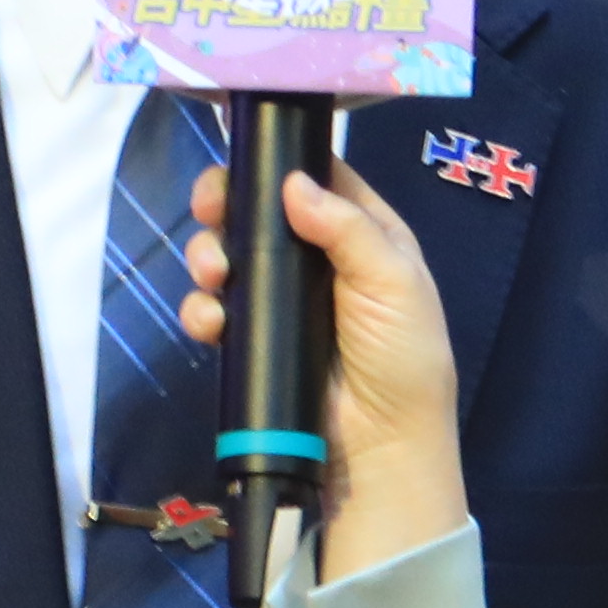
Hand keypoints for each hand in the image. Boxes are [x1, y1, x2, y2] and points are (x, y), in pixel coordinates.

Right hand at [177, 134, 464, 579]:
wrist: (379, 445)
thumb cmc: (403, 357)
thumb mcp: (393, 281)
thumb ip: (348, 227)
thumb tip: (294, 183)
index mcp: (364, 234)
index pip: (315, 179)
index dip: (277, 165)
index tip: (244, 162)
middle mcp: (319, 260)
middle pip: (258, 212)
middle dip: (227, 207)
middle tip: (210, 211)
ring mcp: (282, 301)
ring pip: (230, 256)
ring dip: (208, 255)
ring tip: (213, 273)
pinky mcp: (255, 341)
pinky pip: (216, 311)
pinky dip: (204, 309)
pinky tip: (211, 320)